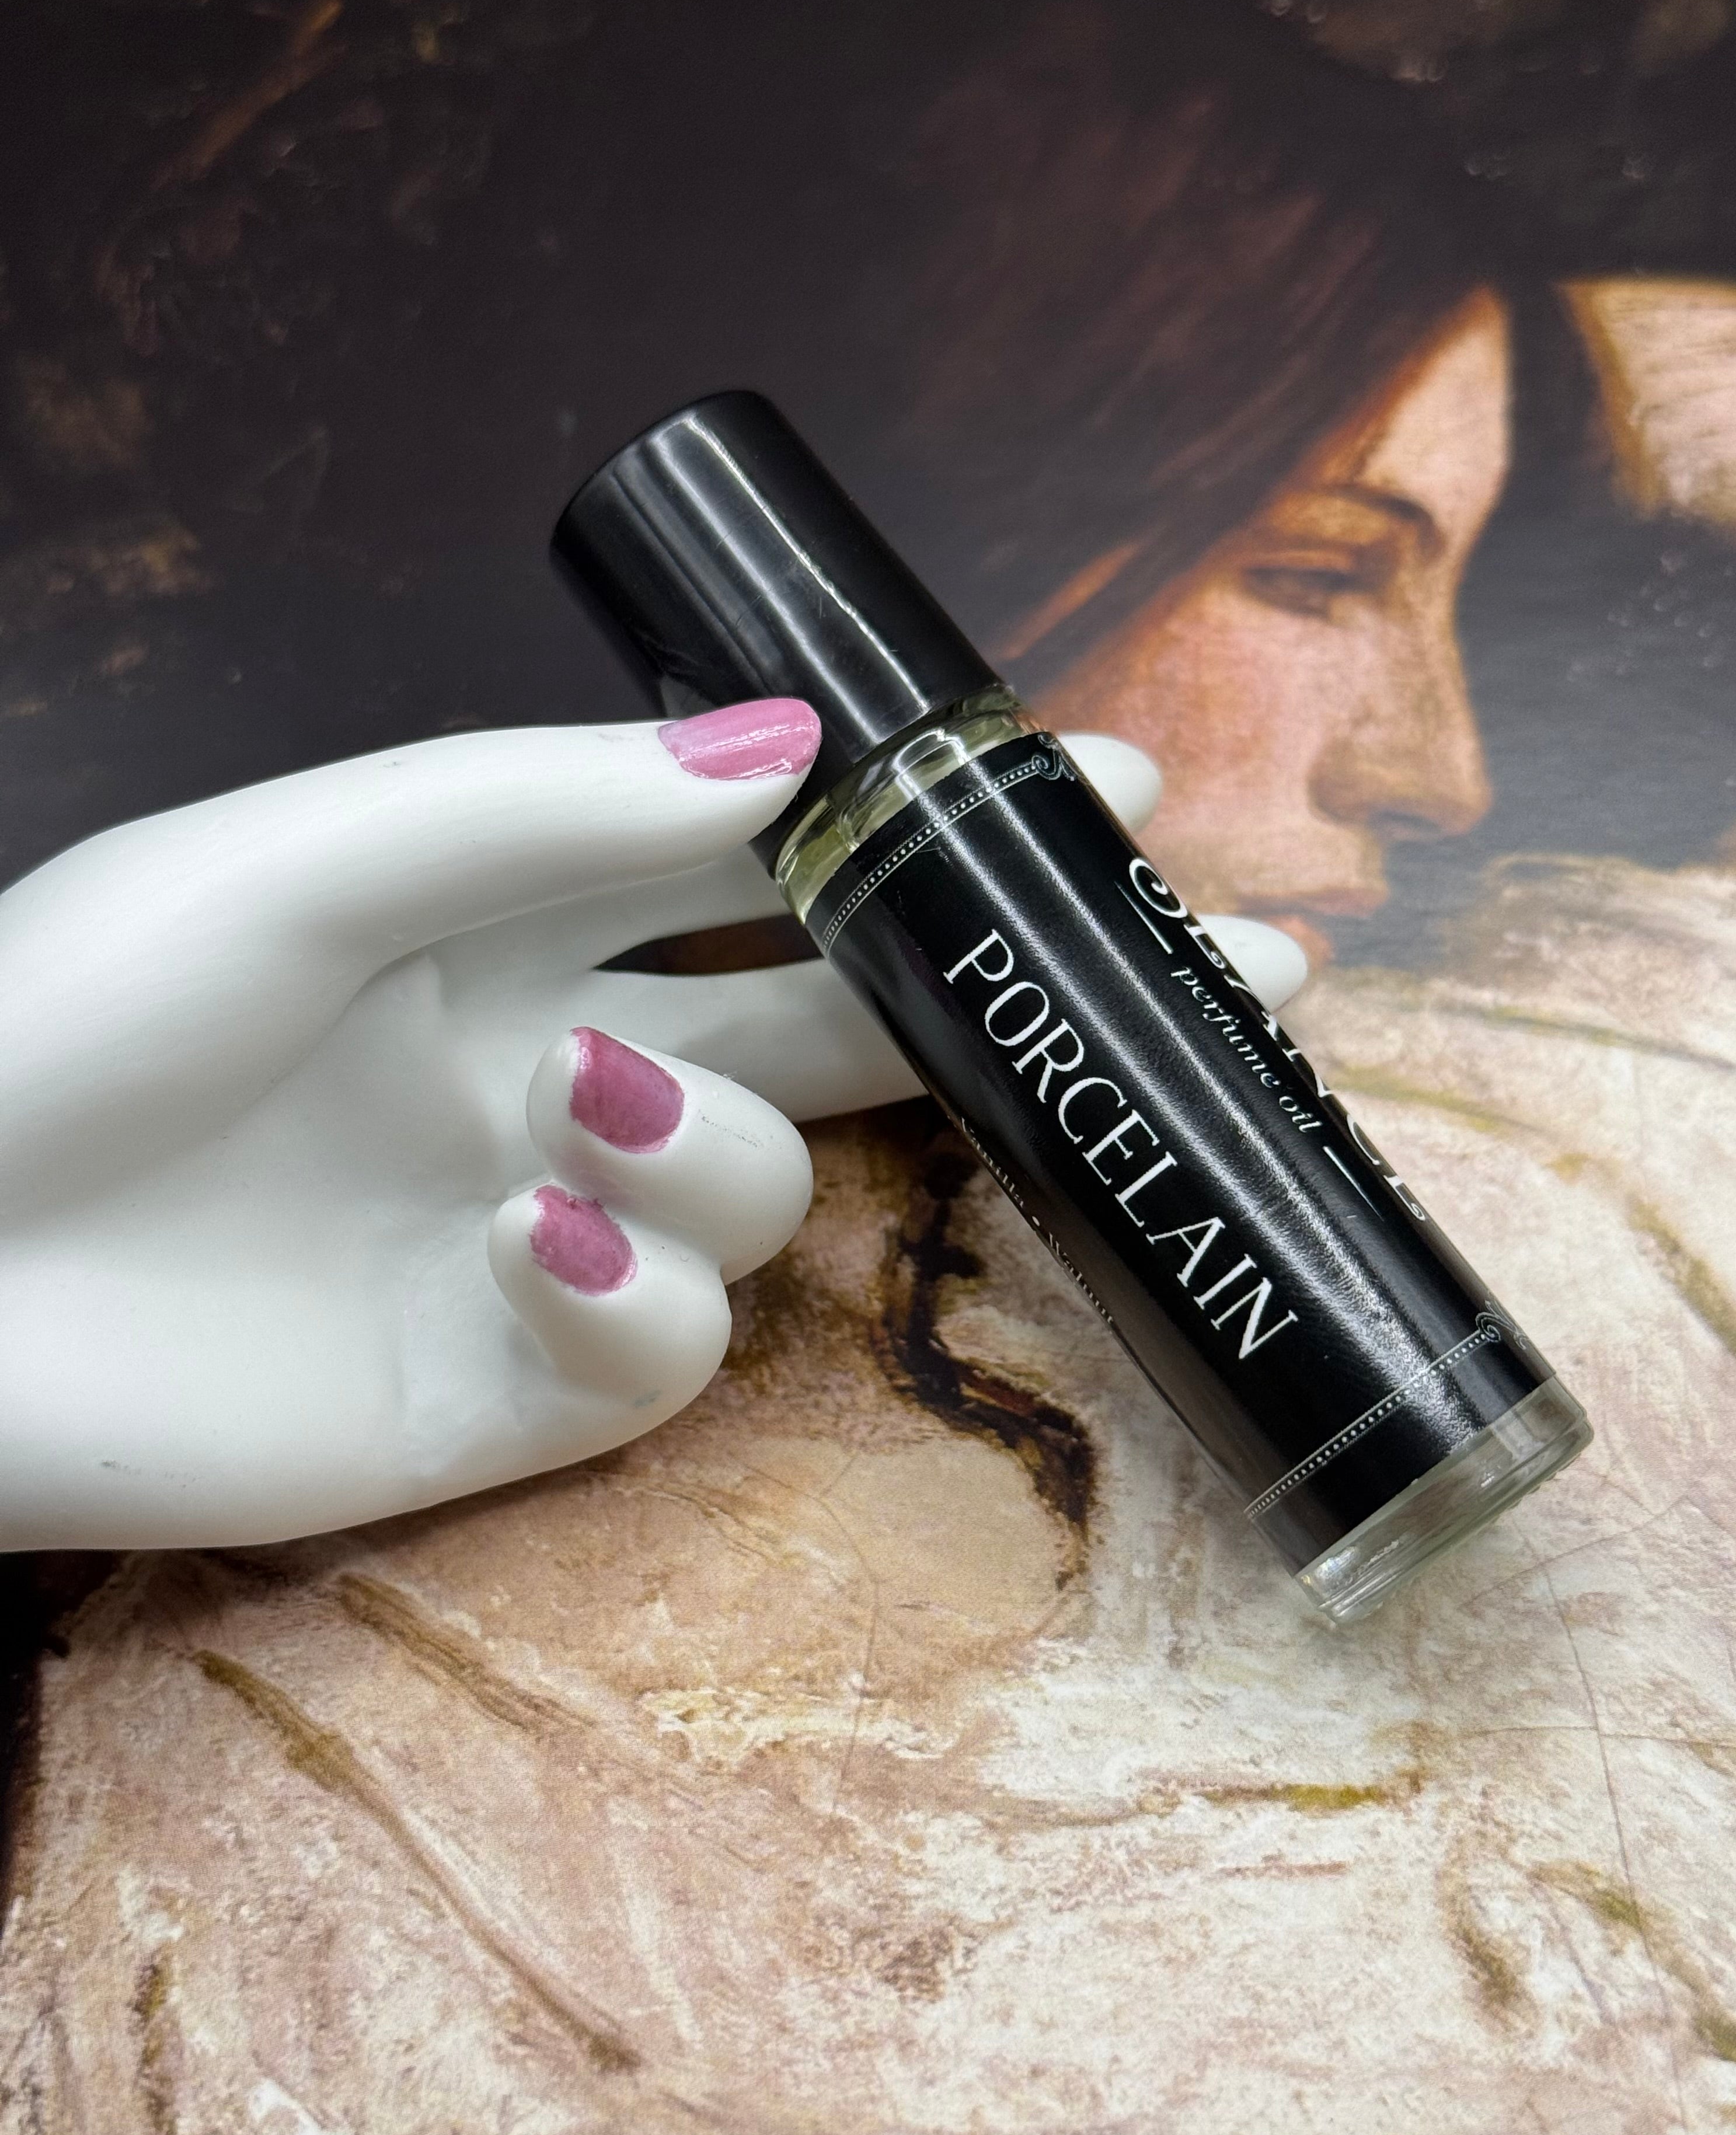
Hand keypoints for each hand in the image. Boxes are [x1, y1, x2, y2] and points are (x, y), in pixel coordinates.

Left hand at [0, 707, 1303, 1549]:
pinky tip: (524, 1248)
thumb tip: (799, 748)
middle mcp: (559, 1063)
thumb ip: (555, 812)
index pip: (780, 864)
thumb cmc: (71, 1029)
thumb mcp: (314, 866)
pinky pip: (668, 1348)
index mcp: (512, 916)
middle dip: (1022, 1009)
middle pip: (851, 1032)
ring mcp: (554, 1228)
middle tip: (1221, 984)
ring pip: (764, 1192)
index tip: (1109, 802)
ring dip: (713, 1150)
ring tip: (571, 1126)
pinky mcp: (517, 1385)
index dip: (942, 837)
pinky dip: (628, 1295)